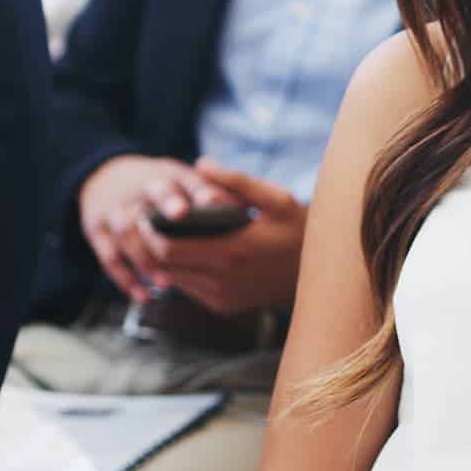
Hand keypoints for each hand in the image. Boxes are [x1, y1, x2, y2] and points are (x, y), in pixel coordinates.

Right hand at [78, 155, 237, 301]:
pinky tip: (143, 296)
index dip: (185, 195)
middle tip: (178, 243)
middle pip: (145, 206)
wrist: (104, 176)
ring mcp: (113, 210)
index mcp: (163, 175)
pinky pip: (109, 257)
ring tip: (166, 283)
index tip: (195, 209)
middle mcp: (136, 191)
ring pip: (127, 234)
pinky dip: (125, 279)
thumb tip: (241, 213)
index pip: (176, 182)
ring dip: (146, 260)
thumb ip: (209, 191)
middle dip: (161, 223)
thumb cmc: (158, 185)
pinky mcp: (96, 231)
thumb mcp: (181, 178)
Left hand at [137, 159, 306, 315]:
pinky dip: (180, 271)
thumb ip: (236, 180)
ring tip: (165, 232)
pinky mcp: (224, 306)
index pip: (169, 248)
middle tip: (147, 220)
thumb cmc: (299, 229)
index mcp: (233, 250)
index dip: (149, 230)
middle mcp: (224, 280)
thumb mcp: (276, 198)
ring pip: (171, 280)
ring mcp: (223, 298)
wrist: (324, 274)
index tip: (146, 211)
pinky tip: (187, 250)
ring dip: (163, 258)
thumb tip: (200, 164)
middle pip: (163, 266)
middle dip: (150, 243)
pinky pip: (188, 289)